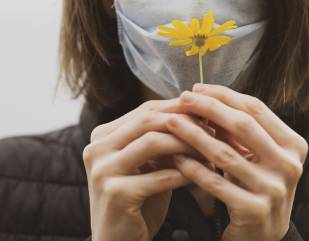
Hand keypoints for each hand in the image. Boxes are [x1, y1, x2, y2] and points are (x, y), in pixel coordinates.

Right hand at [83, 98, 214, 240]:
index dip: (178, 108)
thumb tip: (197, 111)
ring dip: (186, 144)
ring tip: (210, 149)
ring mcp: (103, 170)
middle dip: (183, 122)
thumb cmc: (138, 201)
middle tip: (211, 127)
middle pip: (147, 120)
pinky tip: (205, 173)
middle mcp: (96, 148)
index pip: (145, 110)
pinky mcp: (115, 193)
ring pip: (151, 143)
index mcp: (102, 135)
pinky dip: (185, 172)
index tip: (206, 111)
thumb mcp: (148, 164)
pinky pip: (159, 176)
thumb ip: (161, 138)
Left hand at [156, 83, 308, 240]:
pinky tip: (176, 158)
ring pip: (226, 154)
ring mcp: (273, 189)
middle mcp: (289, 165)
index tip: (198, 88)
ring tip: (172, 123)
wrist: (263, 237)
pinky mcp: (253, 210)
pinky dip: (194, 169)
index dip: (225, 95)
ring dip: (194, 135)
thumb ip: (238, 130)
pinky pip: (216, 184)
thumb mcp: (257, 156)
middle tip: (183, 99)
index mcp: (294, 145)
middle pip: (243, 125)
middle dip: (209, 108)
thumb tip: (204, 96)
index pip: (256, 109)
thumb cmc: (256, 186)